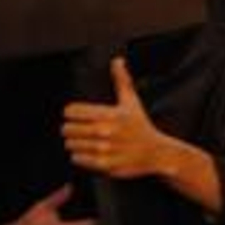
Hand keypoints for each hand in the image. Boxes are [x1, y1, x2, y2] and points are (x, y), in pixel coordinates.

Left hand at [61, 58, 173, 179]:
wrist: (157, 153)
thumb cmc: (141, 126)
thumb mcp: (132, 102)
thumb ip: (122, 81)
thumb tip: (117, 60)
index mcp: (109, 114)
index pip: (70, 111)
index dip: (73, 113)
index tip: (80, 116)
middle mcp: (106, 131)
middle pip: (66, 129)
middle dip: (72, 129)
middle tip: (83, 130)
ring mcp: (105, 149)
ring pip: (70, 144)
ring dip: (76, 143)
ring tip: (89, 142)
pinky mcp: (104, 164)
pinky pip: (77, 159)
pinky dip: (81, 156)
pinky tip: (93, 152)